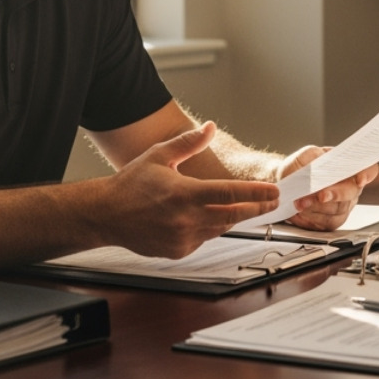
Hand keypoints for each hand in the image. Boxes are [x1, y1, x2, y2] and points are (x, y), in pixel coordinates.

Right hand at [107, 122, 280, 256]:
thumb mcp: (159, 155)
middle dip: (257, 208)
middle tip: (272, 202)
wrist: (105, 215)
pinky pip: (204, 239)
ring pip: (221, 228)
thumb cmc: (131, 184)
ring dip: (235, 218)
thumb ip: (189, 142)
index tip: (273, 192)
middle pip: (233, 215)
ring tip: (248, 208)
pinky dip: (211, 228)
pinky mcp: (178, 251)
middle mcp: (185, 218)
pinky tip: (210, 218)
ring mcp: (182, 238)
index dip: (256, 193)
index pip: (230, 194)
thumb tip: (210, 127)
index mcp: (184, 193)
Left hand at [278, 145, 378, 231]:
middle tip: (321, 195)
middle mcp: (350, 187)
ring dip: (317, 207)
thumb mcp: (305, 155)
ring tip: (299, 202)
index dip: (367, 174)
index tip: (360, 180)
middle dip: (336, 194)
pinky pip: (328, 223)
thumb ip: (313, 157)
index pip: (368, 169)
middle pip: (352, 192)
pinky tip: (300, 211)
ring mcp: (344, 205)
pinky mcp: (333, 220)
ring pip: (338, 209)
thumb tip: (319, 166)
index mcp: (348, 167)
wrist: (286, 184)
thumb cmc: (300, 167)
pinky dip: (311, 218)